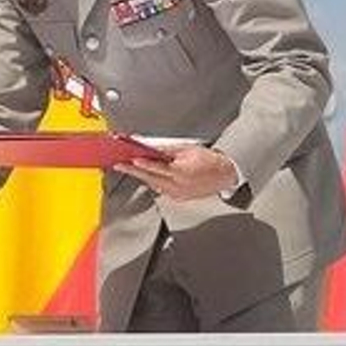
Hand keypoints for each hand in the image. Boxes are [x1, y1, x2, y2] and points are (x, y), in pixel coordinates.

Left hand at [113, 144, 238, 200]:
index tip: (131, 161)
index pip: (156, 168)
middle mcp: (178, 186)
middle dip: (134, 171)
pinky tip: (147, 176)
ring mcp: (178, 194)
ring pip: (154, 185)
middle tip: (119, 166)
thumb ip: (167, 150)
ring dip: (142, 177)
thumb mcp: (188, 149)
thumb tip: (150, 147)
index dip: (142, 164)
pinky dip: (153, 182)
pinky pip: (161, 190)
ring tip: (129, 168)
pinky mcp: (179, 198)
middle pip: (150, 178)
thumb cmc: (210, 160)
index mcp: (181, 173)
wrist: (225, 174)